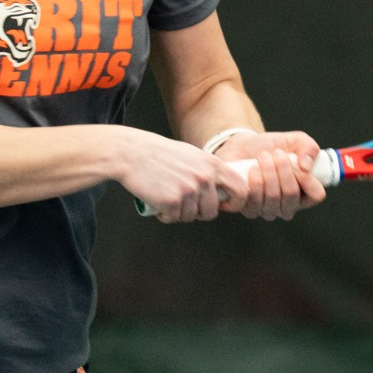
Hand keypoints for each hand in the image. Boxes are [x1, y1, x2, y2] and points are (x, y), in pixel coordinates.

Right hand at [111, 127, 249, 222]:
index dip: (235, 202)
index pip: (240, 189)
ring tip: (167, 197)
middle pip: (212, 212)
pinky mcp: (172, 201)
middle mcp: (204, 177)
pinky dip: (165, 215)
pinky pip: (174, 218)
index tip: (223, 206)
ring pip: (191, 216)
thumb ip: (208, 170)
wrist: (132, 153)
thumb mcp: (192, 155)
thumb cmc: (160, 154)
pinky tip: (157, 202)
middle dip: (198, 213)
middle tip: (184, 205)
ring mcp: (189, 190)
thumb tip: (222, 192)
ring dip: (179, 213)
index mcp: (213, 164)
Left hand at [214, 130, 327, 219]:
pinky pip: (255, 200)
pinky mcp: (249, 210)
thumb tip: (306, 167)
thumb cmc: (270, 147)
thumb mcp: (294, 140)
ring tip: (263, 156)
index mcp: (304, 192)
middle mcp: (288, 206)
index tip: (298, 163)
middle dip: (283, 169)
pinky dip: (254, 181)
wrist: (242, 147)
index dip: (309, 180)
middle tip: (275, 153)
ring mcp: (269, 210)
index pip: (315, 196)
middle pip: (291, 195)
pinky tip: (252, 169)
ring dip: (268, 172)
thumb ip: (308, 147)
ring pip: (273, 197)